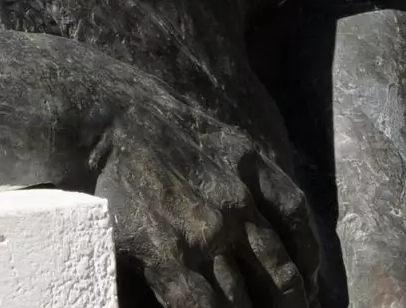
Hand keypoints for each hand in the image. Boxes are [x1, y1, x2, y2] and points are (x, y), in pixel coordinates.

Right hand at [92, 90, 320, 306]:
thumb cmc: (141, 116)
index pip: (295, 221)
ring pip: (243, 298)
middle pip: (278, 272)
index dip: (307, 258)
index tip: (308, 280)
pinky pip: (201, 306)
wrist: (97, 117)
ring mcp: (204, 231)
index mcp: (249, 166)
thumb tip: (249, 200)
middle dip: (287, 304)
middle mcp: (237, 202)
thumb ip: (235, 164)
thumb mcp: (205, 128)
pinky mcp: (168, 252)